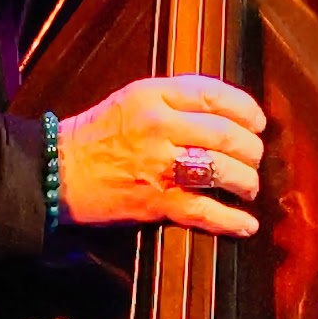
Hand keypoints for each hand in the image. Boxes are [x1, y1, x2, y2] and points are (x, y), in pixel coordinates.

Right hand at [58, 75, 264, 238]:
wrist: (59, 171)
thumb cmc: (95, 134)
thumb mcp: (131, 99)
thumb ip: (173, 101)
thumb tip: (221, 113)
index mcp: (153, 94)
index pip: (214, 94)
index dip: (245, 109)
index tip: (258, 121)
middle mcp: (159, 125)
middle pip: (226, 134)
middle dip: (251, 150)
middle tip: (254, 158)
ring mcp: (159, 164)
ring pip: (222, 170)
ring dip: (246, 182)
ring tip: (248, 187)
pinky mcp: (156, 201)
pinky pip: (205, 211)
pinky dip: (231, 220)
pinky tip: (246, 224)